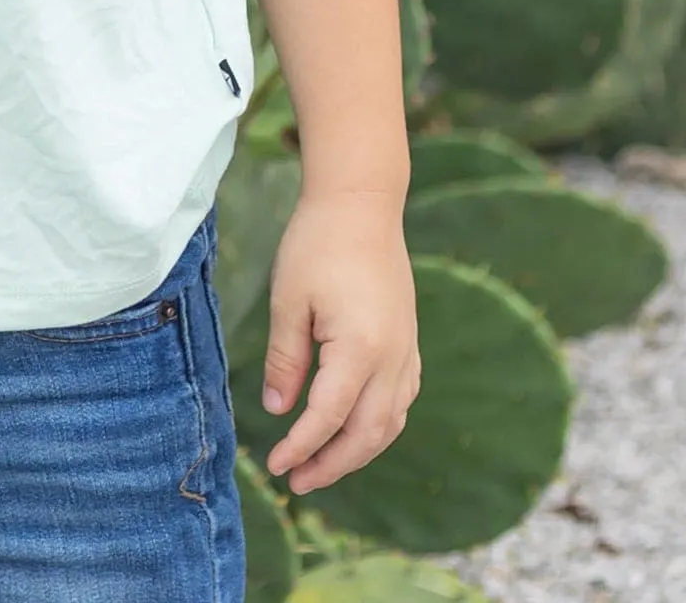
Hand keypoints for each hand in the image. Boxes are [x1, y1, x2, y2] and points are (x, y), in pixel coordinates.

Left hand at [259, 189, 418, 492]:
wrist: (362, 204)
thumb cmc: (317, 244)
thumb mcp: (288, 299)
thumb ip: (286, 359)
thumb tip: (278, 410)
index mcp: (360, 349)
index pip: (328, 417)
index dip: (301, 446)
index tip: (276, 466)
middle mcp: (393, 359)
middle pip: (366, 433)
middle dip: (332, 463)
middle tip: (297, 481)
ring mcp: (407, 352)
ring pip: (389, 423)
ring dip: (357, 451)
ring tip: (320, 464)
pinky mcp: (409, 343)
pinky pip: (400, 401)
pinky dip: (378, 425)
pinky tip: (354, 429)